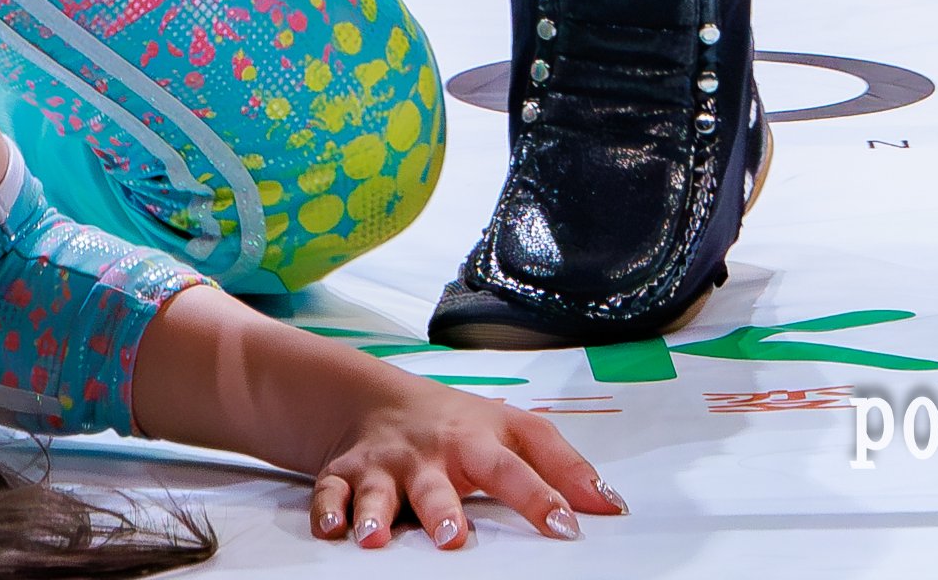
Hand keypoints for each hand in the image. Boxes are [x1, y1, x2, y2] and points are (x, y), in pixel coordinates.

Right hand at [308, 390, 620, 548]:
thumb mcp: (515, 432)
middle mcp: (428, 454)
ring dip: (374, 512)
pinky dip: (326, 507)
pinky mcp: (346, 473)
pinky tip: (330, 528)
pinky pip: (330, 489)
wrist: (379, 399)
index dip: (541, 497)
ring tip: (374, 538)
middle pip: (435, 483)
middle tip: (452, 535)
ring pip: (376, 488)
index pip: (513, 469)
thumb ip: (563, 466)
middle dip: (441, 510)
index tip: (566, 528)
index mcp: (474, 442)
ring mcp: (385, 465)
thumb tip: (611, 506)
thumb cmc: (459, 426)